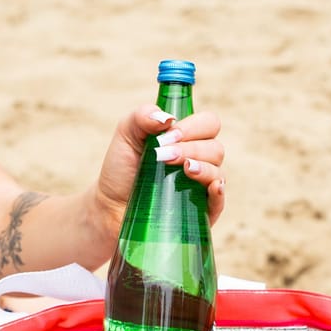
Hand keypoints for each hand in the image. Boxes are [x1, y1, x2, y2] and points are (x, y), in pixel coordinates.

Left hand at [92, 104, 225, 243]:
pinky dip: (218, 193)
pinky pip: (219, 202)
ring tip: (182, 169)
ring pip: (217, 172)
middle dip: (191, 148)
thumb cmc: (121, 170)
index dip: (193, 127)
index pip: (208, 124)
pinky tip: (212, 186)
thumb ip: (142, 117)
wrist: (111, 207)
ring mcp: (201, 188)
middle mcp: (199, 161)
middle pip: (215, 148)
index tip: (168, 136)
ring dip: (202, 167)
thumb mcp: (126, 135)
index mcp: (187, 140)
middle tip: (164, 156)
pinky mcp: (200, 213)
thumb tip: (168, 118)